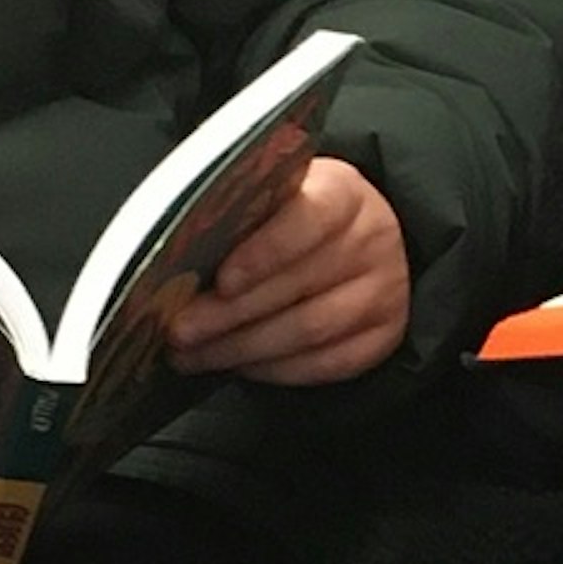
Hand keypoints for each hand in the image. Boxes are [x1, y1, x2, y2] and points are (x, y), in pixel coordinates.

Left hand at [166, 153, 411, 384]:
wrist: (363, 240)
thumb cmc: (302, 217)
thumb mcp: (279, 196)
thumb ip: (243, 215)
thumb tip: (180, 251)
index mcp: (342, 194)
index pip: (308, 219)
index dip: (263, 253)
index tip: (222, 280)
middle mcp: (370, 241)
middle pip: (298, 285)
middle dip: (230, 313)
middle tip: (182, 328)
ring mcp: (381, 292)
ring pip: (308, 331)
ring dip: (243, 348)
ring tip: (196, 353)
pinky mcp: (381, 336)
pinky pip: (324, 363)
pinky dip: (274, 369)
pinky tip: (238, 365)